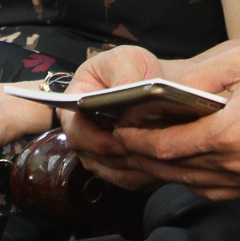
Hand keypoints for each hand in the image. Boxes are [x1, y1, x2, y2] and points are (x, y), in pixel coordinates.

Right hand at [56, 44, 168, 189]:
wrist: (154, 81)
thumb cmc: (133, 68)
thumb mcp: (126, 60)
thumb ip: (123, 77)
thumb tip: (124, 100)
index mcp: (74, 108)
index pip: (76, 132)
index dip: (96, 141)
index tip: (120, 140)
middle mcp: (84, 135)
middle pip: (94, 159)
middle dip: (120, 158)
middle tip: (146, 152)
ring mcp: (101, 154)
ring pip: (114, 173)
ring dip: (136, 169)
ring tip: (159, 159)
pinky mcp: (121, 166)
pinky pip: (131, 180)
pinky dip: (147, 176)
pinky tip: (165, 165)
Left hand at [102, 46, 239, 199]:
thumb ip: (197, 81)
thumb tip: (162, 95)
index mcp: (230, 133)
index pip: (167, 146)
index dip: (136, 141)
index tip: (118, 130)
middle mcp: (236, 164)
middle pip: (173, 169)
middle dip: (142, 156)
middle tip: (120, 144)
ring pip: (190, 183)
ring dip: (163, 170)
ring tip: (142, 152)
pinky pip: (212, 189)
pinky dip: (190, 178)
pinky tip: (181, 162)